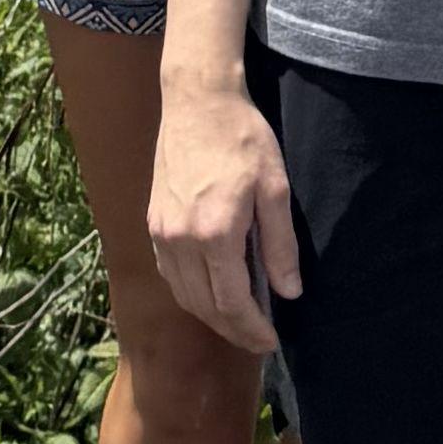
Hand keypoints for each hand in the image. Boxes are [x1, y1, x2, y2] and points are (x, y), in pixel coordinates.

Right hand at [147, 79, 303, 347]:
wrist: (198, 101)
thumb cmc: (243, 138)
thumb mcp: (275, 187)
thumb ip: (280, 244)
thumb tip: (289, 292)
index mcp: (215, 233)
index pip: (232, 303)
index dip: (252, 329)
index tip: (271, 341)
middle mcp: (181, 240)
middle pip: (205, 307)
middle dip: (233, 330)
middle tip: (258, 339)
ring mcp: (162, 233)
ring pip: (184, 295)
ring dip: (210, 316)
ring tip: (238, 321)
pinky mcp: (153, 223)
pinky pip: (170, 274)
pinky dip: (190, 292)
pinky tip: (210, 291)